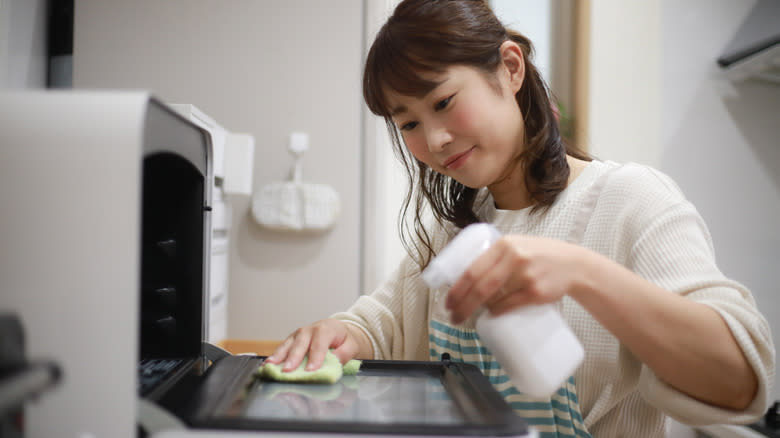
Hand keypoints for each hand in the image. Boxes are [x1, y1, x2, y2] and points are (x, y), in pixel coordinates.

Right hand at [264, 318, 361, 371]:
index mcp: (326, 329)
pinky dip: (275, 356)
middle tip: (288, 371)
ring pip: (288, 345)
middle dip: (294, 358)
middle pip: (300, 344)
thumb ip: (344, 354)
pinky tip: (268, 365)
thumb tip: (335, 362)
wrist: (337, 329)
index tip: (311, 370)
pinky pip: (282, 348)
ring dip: (279, 356)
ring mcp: (298, 334)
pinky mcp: (292, 340)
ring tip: (271, 366)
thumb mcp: (351, 345)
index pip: (320, 344)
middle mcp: (310, 330)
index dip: (315, 357)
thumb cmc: (344, 339)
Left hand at [445, 235, 585, 323]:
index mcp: (504, 244)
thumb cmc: (539, 256)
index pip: (472, 269)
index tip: (447, 302)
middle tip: (453, 317)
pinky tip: (491, 315)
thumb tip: (465, 276)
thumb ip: (494, 256)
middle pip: (479, 286)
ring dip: (478, 310)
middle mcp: (514, 257)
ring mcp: (526, 275)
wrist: (573, 264)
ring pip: (493, 298)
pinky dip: (497, 312)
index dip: (457, 289)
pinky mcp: (537, 292)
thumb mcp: (516, 245)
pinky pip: (510, 306)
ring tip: (468, 317)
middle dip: (462, 305)